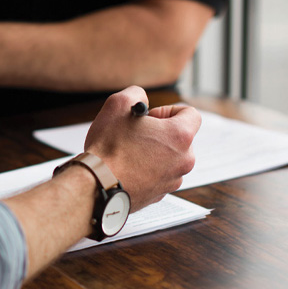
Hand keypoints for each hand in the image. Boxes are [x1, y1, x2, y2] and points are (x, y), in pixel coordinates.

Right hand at [84, 86, 201, 211]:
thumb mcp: (117, 105)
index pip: (191, 114)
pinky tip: (125, 168)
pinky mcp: (160, 194)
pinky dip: (146, 170)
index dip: (168, 110)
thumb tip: (140, 98)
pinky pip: (158, 176)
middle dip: (159, 133)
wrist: (97, 185)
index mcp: (179, 136)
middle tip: (135, 134)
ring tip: (127, 153)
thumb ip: (136, 94)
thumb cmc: (108, 147)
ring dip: (152, 152)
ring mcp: (173, 179)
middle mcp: (184, 159)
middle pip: (179, 138)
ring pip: (168, 158)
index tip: (150, 117)